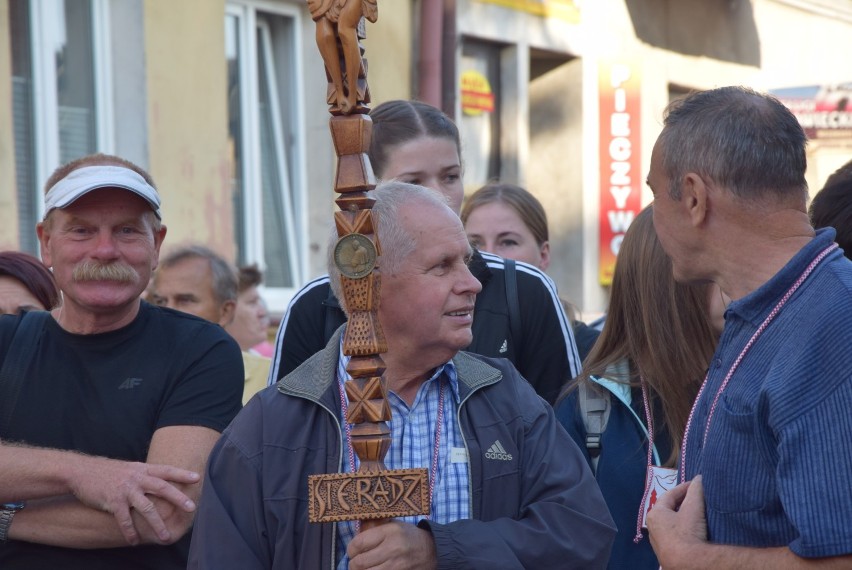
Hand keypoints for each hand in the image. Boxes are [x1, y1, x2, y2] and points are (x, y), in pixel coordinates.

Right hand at [67, 454, 199, 544]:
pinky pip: (124, 519)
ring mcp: (125, 489)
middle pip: (162, 487)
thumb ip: (145, 475)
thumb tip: (161, 481)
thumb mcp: (130, 468)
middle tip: (192, 508)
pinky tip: (134, 541)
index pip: (166, 470)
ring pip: (146, 507)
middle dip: (178, 498)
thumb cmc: (108, 472)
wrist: (80, 471)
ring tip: (165, 537)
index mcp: (142, 469)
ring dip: (157, 523)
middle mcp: (136, 478)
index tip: (197, 478)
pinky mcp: (112, 501)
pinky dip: (130, 531)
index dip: (182, 474)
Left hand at [348, 521, 436, 569]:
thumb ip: (375, 528)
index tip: (352, 551)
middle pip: (360, 562)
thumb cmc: (409, 536)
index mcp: (390, 532)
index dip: (350, 549)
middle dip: (353, 564)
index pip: (359, 543)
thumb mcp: (394, 525)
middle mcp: (393, 549)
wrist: (432, 550)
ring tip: (363, 568)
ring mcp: (397, 566)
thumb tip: (355, 531)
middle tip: (355, 562)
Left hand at [647, 475, 707, 567]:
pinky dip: (683, 530)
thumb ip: (695, 491)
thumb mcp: (693, 508)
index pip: (669, 495)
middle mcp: (653, 527)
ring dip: (683, 517)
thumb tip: (699, 478)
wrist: (688, 564)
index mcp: (655, 514)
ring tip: (697, 512)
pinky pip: (675, 536)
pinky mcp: (667, 553)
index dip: (684, 488)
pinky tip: (694, 530)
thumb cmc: (687, 533)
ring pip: (672, 523)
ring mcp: (659, 542)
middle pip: (669, 509)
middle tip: (697, 496)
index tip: (696, 483)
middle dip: (683, 502)